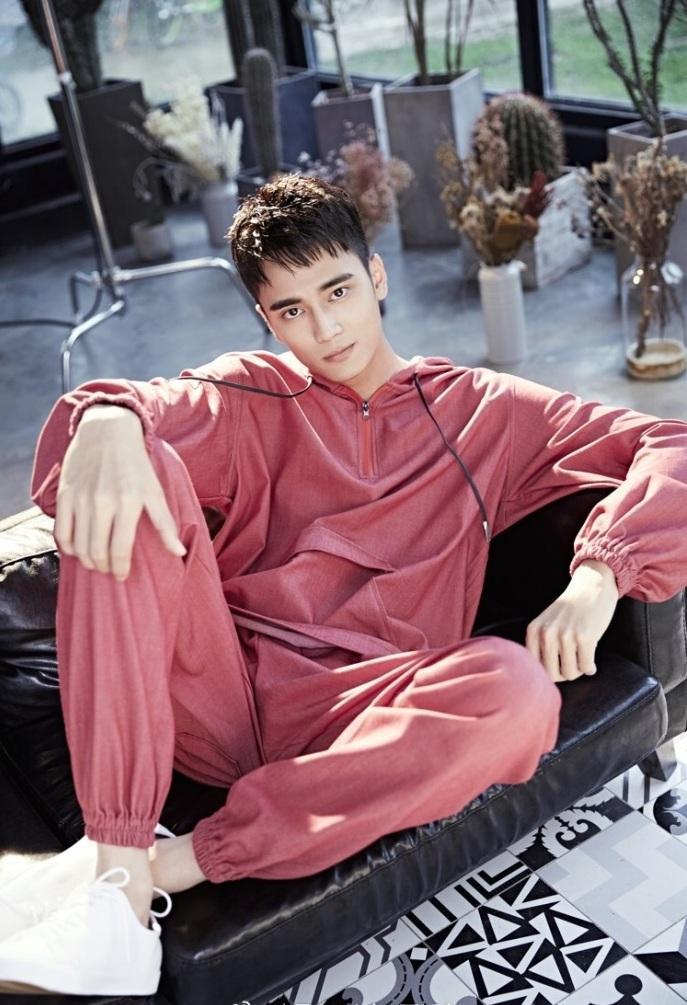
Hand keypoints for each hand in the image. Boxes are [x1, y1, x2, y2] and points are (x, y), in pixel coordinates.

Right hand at [53, 405, 186, 580]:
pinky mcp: (65, 494)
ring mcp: (81, 499)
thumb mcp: (154, 491)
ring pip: (78, 546)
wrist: (107, 430)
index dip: (121, 569)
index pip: (120, 550)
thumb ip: (165, 524)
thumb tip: (179, 553)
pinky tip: (77, 549)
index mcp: (128, 503)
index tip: (122, 576)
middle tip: (109, 570)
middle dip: (103, 568)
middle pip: (96, 552)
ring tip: (95, 562)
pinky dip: (67, 547)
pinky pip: (61, 531)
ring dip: (86, 560)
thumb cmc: (136, 464)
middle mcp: (102, 502)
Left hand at [525, 560, 618, 682]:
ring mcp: (566, 635)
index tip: (558, 667)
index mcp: (534, 630)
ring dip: (578, 671)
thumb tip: (543, 681)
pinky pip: (586, 667)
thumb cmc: (570, 610)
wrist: (591, 586)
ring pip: (570, 673)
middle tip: (572, 666)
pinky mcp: (585, 637)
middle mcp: (547, 633)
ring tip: (581, 661)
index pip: (534, 668)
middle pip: (552, 674)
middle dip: (564, 675)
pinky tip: (591, 661)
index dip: (548, 673)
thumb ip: (540, 645)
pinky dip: (590, 668)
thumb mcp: (546, 623)